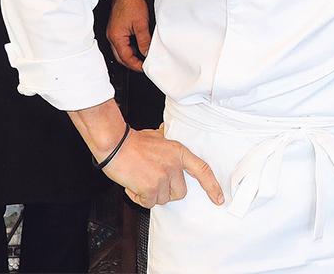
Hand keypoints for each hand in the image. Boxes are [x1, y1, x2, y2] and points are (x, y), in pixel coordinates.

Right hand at [102, 125, 223, 207]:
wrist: (115, 144)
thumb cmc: (132, 141)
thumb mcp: (157, 136)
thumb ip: (166, 142)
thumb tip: (166, 131)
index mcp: (179, 152)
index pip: (202, 170)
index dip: (212, 186)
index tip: (218, 198)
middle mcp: (174, 165)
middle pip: (180, 193)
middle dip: (166, 192)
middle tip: (152, 181)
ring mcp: (163, 176)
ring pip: (162, 199)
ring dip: (150, 194)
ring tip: (139, 179)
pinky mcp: (151, 187)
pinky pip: (148, 202)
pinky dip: (139, 197)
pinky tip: (132, 184)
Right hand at [108, 0, 151, 72]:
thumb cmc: (131, 4)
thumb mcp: (141, 24)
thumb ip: (144, 41)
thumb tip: (147, 53)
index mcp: (116, 37)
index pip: (126, 58)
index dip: (136, 65)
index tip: (145, 67)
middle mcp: (112, 37)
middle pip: (121, 57)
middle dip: (132, 63)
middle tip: (144, 65)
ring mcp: (113, 33)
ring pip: (121, 51)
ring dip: (131, 55)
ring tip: (143, 57)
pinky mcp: (116, 29)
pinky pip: (121, 43)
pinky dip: (129, 48)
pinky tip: (138, 46)